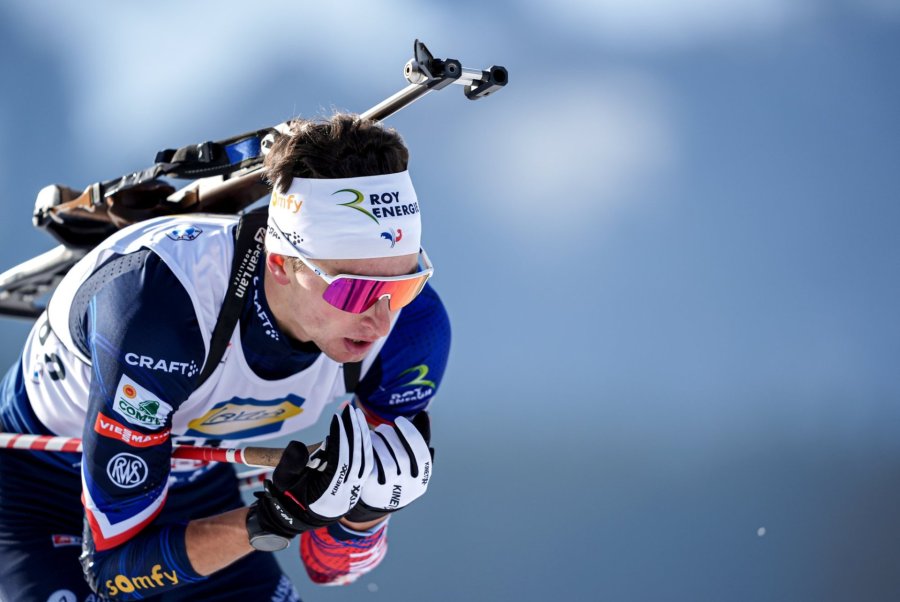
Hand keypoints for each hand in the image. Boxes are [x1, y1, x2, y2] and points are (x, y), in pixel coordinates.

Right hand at [253, 405, 372, 536]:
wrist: (296, 517)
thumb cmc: (287, 496)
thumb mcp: (283, 480)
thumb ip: (290, 463)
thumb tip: (299, 445)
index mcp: (328, 495)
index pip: (340, 461)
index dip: (340, 438)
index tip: (337, 418)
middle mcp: (346, 495)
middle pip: (356, 459)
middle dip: (354, 431)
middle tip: (350, 410)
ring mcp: (354, 492)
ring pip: (364, 461)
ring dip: (362, 436)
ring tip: (357, 415)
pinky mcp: (357, 486)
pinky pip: (365, 464)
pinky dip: (364, 446)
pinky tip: (362, 430)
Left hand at [345, 412, 433, 522]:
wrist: (378, 503)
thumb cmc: (397, 473)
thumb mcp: (410, 461)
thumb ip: (417, 439)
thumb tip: (424, 414)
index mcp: (422, 480)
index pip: (422, 454)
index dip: (410, 433)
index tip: (399, 420)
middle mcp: (410, 488)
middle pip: (403, 456)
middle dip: (392, 436)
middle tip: (382, 427)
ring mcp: (392, 491)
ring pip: (387, 460)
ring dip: (379, 442)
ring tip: (373, 435)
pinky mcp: (374, 491)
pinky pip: (373, 467)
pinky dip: (370, 451)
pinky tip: (365, 445)